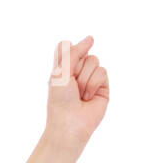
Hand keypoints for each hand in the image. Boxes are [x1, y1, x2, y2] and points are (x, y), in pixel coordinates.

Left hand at [45, 35, 108, 149]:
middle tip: (72, 86)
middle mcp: (77, 71)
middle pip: (83, 52)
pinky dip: (93, 84)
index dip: (69, 53)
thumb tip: (90, 38)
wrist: (69, 123)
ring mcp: (90, 78)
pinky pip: (102, 72)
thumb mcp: (61, 72)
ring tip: (80, 94)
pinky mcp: (102, 86)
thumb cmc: (60, 101)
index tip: (66, 67)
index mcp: (63, 68)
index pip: (67, 47)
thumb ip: (73, 52)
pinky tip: (88, 97)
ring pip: (94, 61)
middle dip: (76, 69)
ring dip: (85, 78)